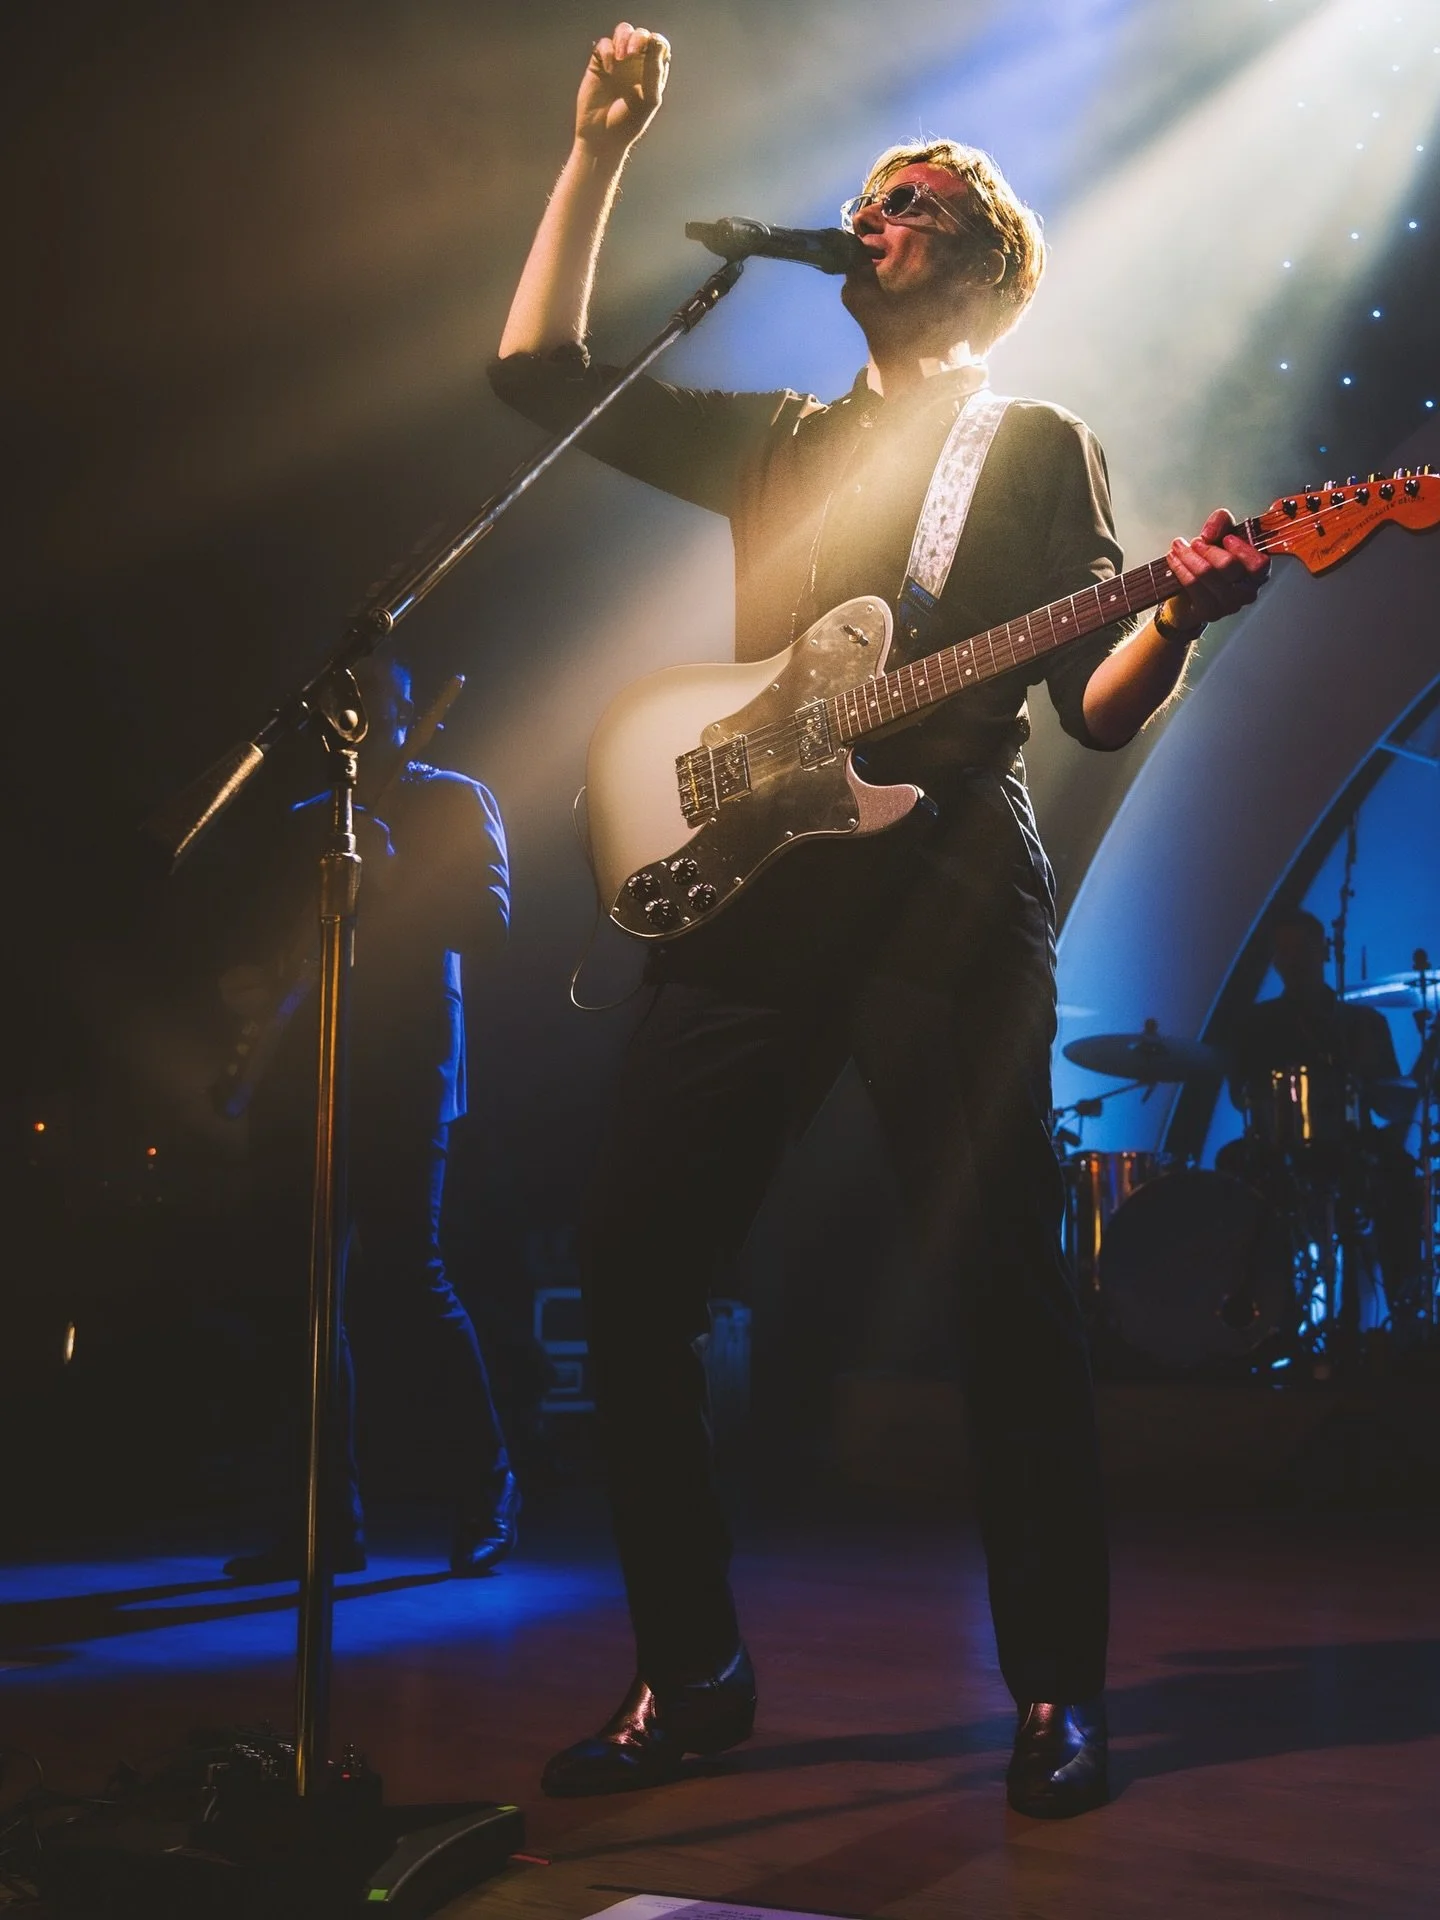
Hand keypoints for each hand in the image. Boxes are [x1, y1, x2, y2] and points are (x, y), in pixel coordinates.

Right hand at [576, 21, 669, 156]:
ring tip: (621, 56)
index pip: (659, 45)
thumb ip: (654, 73)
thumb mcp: (649, 100)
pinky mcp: (599, 63)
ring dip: (623, 37)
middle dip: (639, 38)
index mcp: (652, 71)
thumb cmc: (629, 123)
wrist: (602, 137)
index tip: (651, 51)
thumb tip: (656, 44)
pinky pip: (603, 44)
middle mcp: (636, 63)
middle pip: (641, 35)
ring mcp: (617, 62)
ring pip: (623, 32)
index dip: (656, 42)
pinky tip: (609, 70)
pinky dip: (607, 51)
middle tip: (633, 53)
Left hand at [1162, 509, 1269, 635]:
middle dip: (1208, 548)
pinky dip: (1180, 568)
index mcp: (1257, 573)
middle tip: (1196, 542)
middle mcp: (1247, 591)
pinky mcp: (1209, 612)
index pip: (1259, 563)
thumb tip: (1212, 530)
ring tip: (1179, 548)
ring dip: (1189, 556)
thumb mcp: (1220, 537)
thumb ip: (1222, 523)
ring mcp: (1229, 605)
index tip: (1226, 538)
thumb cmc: (1211, 566)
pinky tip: (1173, 560)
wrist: (1189, 599)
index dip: (1242, 549)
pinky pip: (1192, 585)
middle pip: (1229, 565)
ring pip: (1207, 574)